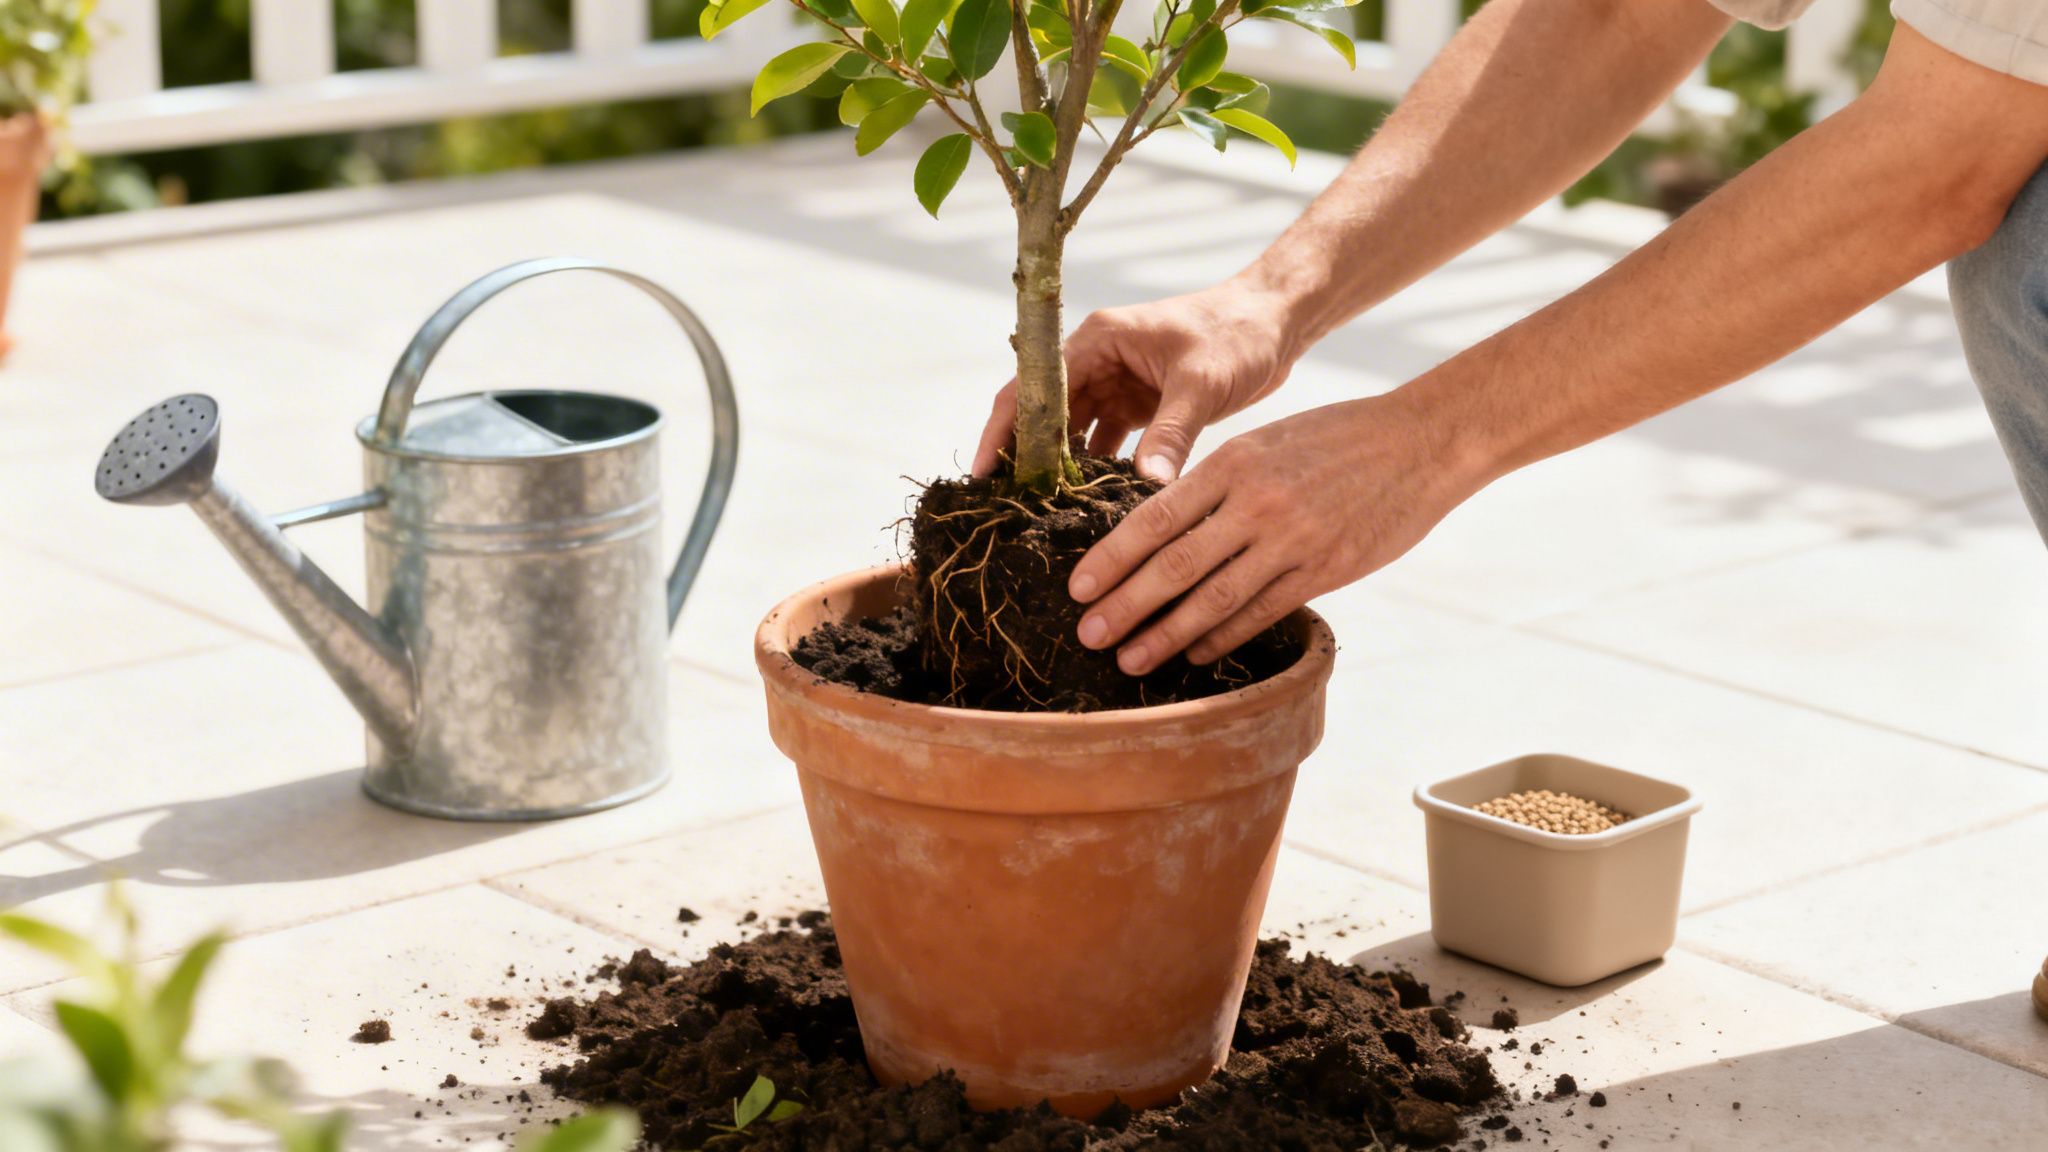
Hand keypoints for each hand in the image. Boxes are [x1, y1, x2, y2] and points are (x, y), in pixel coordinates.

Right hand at [973, 282, 1298, 480]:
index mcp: (1097, 340)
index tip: (984, 475)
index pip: (1034, 389)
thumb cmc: (1238, 332)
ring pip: (1073, 435)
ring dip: (1062, 471)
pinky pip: (1106, 445)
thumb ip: (1172, 432)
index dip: (1003, 431)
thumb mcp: (1201, 381)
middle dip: (1026, 460)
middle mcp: (1097, 362)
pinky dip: (1099, 473)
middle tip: (1008, 510)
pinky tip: (1091, 508)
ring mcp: (1117, 386)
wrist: (1278, 322)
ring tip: (1043, 518)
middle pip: (1045, 416)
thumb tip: (1147, 485)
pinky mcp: (1140, 408)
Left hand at [1067, 392, 1486, 673]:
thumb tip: (1162, 529)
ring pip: (1214, 599)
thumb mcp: (1266, 441)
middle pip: (1174, 566)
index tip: (1077, 588)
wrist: (1421, 443)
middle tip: (1088, 636)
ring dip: (1166, 634)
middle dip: (1125, 606)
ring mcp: (1292, 541)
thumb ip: (1216, 483)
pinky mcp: (1325, 570)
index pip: (1154, 519)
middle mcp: (1256, 504)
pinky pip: (1261, 612)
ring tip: (1131, 658)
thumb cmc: (1337, 437)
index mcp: (1232, 464)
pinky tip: (1195, 652)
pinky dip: (1222, 636)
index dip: (1111, 559)